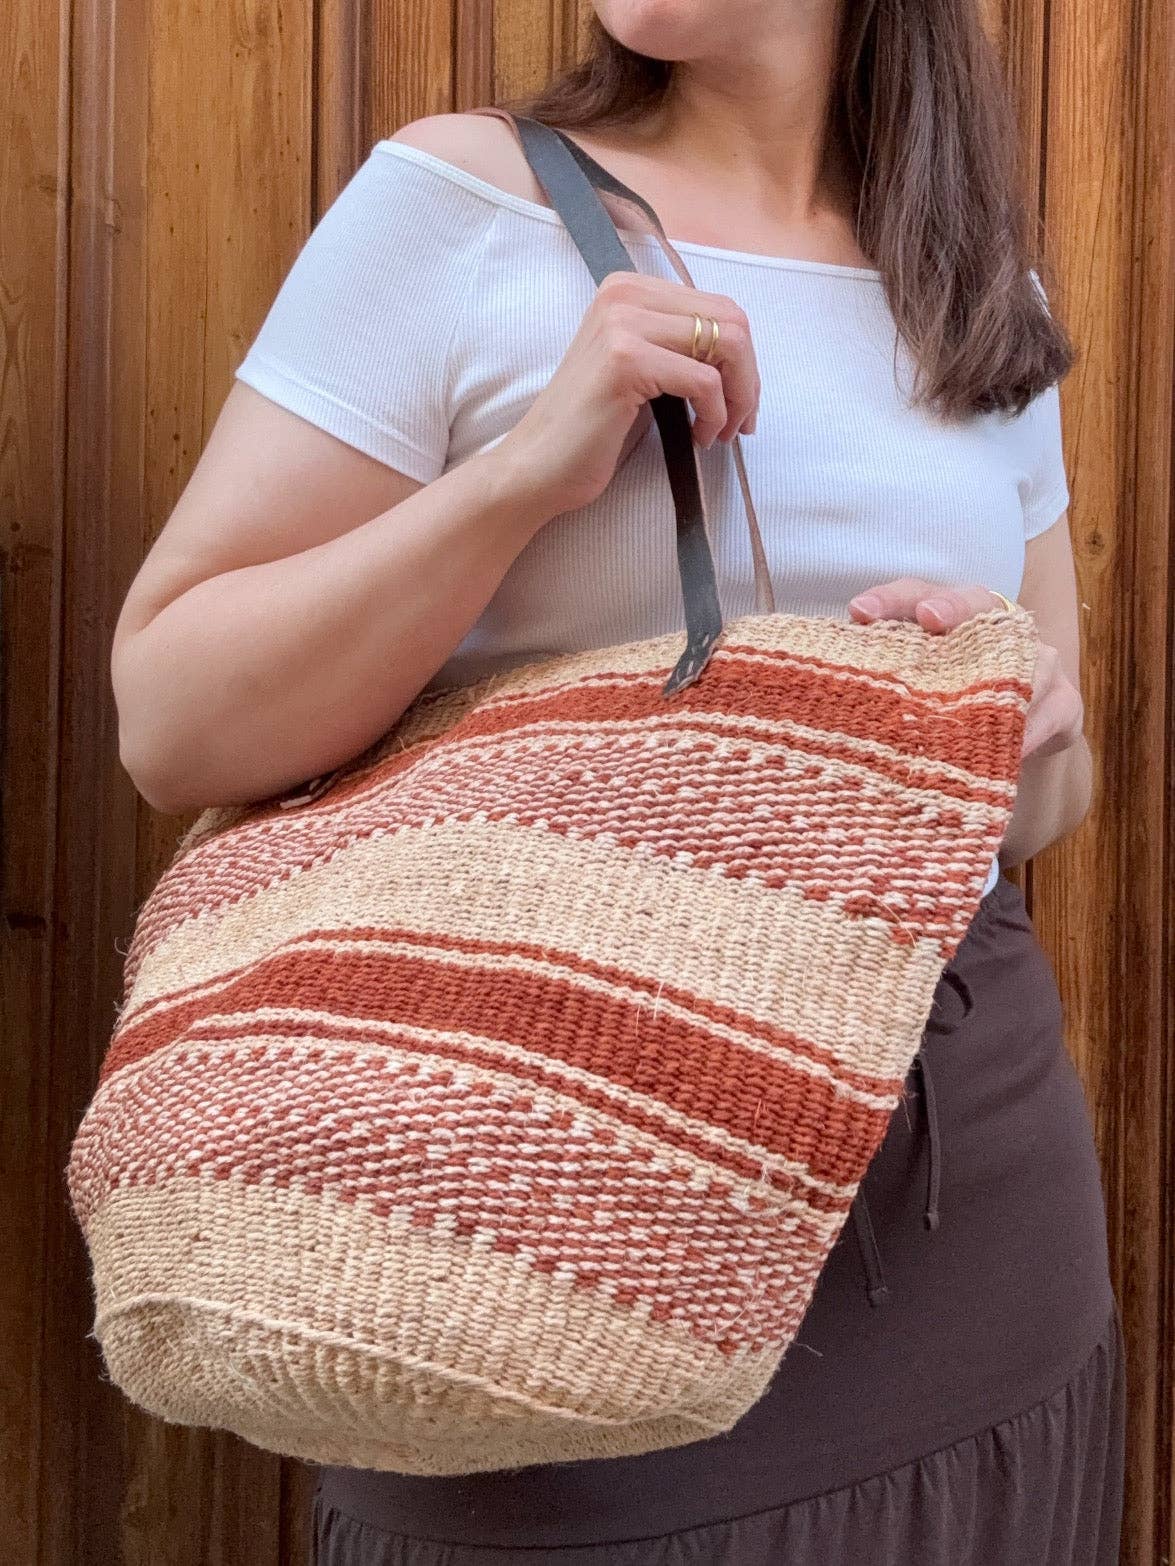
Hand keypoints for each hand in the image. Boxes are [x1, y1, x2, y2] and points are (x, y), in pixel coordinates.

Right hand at [492, 270, 761, 518]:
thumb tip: (740, 355)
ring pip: (727, 344)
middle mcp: (624, 293)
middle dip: (748, 377)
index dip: (743, 359)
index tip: (738, 404)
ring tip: (721, 432)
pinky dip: (714, 415)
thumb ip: (676, 347)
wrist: (537, 467)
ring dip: (738, 396)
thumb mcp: (640, 371)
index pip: (719, 306)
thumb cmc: (591, 429)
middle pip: (731, 318)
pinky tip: (698, 438)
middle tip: (740, 423)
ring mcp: (623, 323)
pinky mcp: (626, 360)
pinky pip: (705, 380)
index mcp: (628, 289)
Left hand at [848, 577, 1083, 759]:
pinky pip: (1050, 713)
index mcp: (951, 619)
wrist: (1015, 749)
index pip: (916, 594)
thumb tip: (832, 689)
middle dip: (953, 606)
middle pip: (977, 602)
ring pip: (1024, 658)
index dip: (890, 599)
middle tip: (930, 617)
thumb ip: (884, 681)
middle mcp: (997, 628)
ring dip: (997, 679)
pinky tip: (1010, 752)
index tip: (860, 612)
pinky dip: (1028, 732)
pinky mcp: (1064, 703)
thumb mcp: (916, 694)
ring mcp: (1037, 663)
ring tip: (968, 699)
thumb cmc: (951, 710)